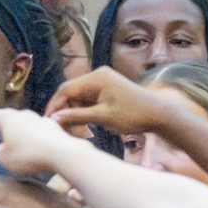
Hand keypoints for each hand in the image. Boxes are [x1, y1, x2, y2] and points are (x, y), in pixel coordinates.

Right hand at [0, 108, 79, 177]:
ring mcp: (36, 119)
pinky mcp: (49, 127)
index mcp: (4, 119)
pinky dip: (26, 139)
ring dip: (10, 131)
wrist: (62, 154)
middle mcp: (20, 114)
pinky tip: (29, 149)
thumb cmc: (29, 156)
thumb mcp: (3, 158)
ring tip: (6, 140)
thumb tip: (6, 147)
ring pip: (17, 125)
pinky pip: (32, 133)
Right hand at [47, 68, 173, 135]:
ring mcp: (103, 82)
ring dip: (74, 113)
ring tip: (76, 131)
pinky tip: (85, 126)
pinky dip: (84, 112)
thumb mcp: (103, 117)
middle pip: (71, 92)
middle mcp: (98, 75)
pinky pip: (88, 99)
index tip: (48, 122)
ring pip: (78, 97)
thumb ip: (77, 116)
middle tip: (61, 129)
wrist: (159, 114)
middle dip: (64, 110)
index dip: (54, 106)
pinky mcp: (107, 89)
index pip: (66, 89)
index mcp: (96, 78)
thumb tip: (54, 119)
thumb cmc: (133, 115)